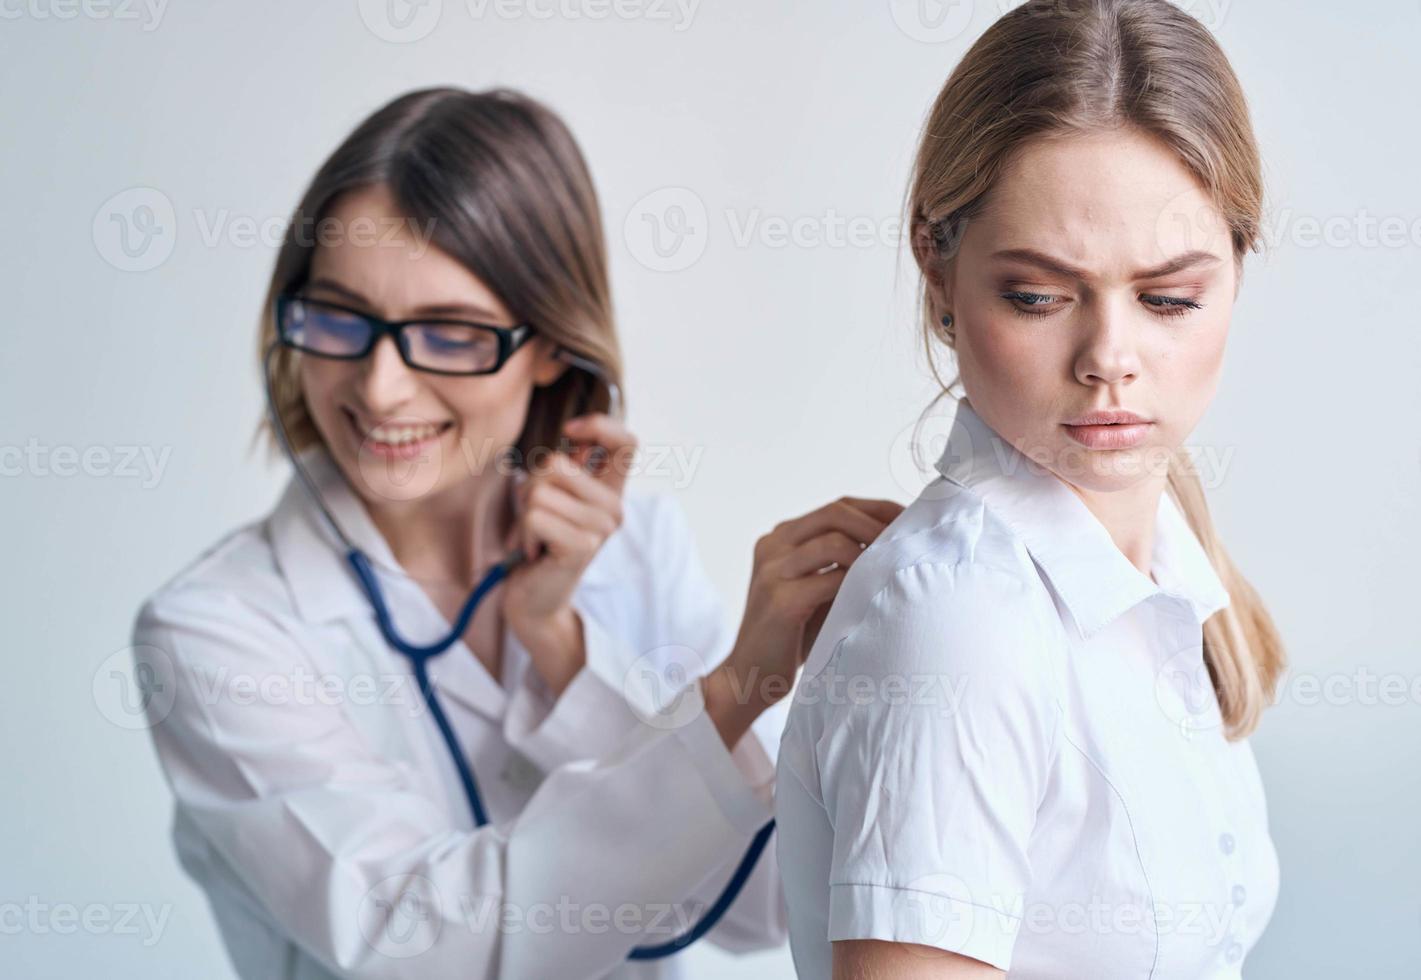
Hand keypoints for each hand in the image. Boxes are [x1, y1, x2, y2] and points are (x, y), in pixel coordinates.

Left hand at [501, 414, 636, 694]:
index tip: (570, 431)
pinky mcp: (582, 547)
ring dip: (525, 513)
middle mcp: (614, 508)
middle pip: (557, 463)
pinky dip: (524, 533)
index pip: (627, 443)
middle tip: (538, 517)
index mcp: (612, 491)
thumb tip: (574, 433)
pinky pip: (535, 516)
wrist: (535, 598)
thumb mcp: (555, 497)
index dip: (598, 426)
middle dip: (532, 485)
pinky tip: (536, 552)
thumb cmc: (541, 542)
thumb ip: (567, 467)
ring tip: (538, 536)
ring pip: (540, 490)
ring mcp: (601, 529)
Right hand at [703, 496, 903, 747]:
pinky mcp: (781, 600)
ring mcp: (773, 571)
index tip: (909, 522)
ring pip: (834, 542)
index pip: (836, 508)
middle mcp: (772, 547)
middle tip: (907, 543)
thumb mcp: (815, 589)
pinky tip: (874, 596)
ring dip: (871, 553)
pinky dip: (859, 584)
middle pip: (834, 513)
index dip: (877, 510)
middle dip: (877, 524)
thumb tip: (896, 543)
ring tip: (893, 570)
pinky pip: (831, 580)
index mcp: (779, 539)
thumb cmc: (793, 635)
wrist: (750, 676)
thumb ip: (842, 563)